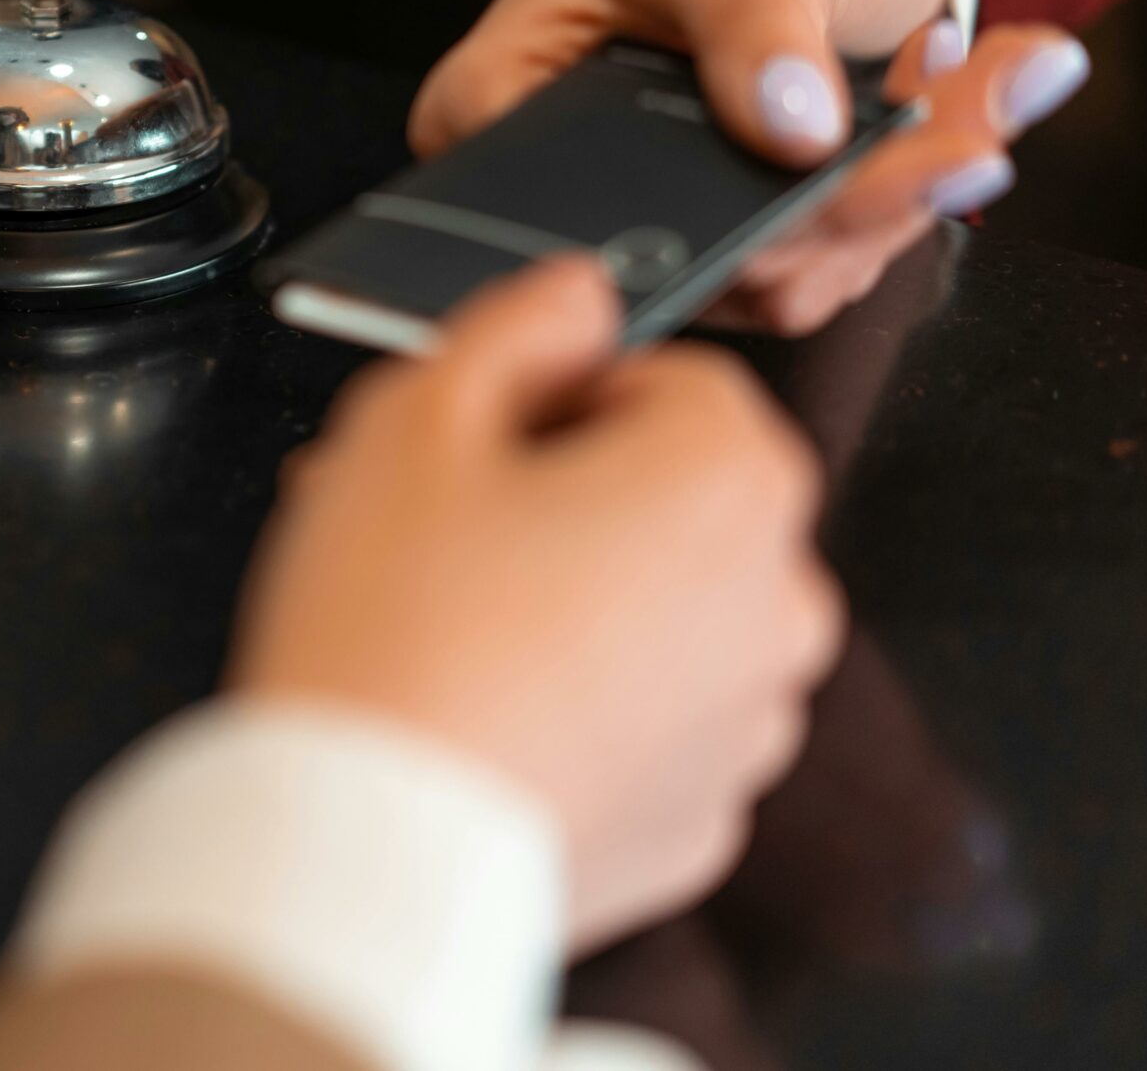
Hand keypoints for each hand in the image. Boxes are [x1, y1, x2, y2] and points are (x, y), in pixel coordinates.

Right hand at [230, 256, 844, 950]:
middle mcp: (778, 603)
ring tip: (442, 618)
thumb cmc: (393, 635)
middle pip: (672, 496)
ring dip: (575, 594)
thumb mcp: (415, 416)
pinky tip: (481, 704)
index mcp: (729, 482)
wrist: (369, 849)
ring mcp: (748, 726)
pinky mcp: (699, 819)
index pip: (674, 379)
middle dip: (561, 492)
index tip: (479, 432)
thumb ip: (516, 323)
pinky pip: (650, 723)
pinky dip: (585, 704)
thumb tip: (577, 298)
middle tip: (434, 522)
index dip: (562, 389)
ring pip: (663, 610)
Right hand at [409, 0, 1090, 334]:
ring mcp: (660, 229)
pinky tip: (961, 84)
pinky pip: (846, 247)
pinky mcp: (745, 239)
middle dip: (863, 198)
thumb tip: (797, 125)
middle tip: (975, 138)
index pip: (595, 214)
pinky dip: (923, 173)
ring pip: (798, 270)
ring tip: (993, 77)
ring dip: (914, 187)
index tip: (849, 173)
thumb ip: (738, 12)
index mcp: (492, 118)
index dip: (727, 220)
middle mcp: (562, 201)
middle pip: (715, 258)